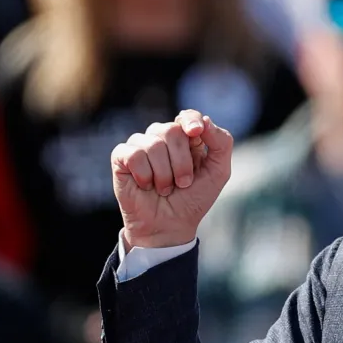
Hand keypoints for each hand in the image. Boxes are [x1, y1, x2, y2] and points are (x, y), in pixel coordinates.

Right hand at [111, 109, 232, 248]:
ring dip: (164, 174)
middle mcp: (162, 137)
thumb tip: (204, 120)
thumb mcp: (218, 172)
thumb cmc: (193, 198)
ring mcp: (141, 145)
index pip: (188, 116)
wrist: (169, 226)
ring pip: (153, 144)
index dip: (191, 120)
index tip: (195, 133)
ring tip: (165, 188)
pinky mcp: (121, 157)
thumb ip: (221, 143)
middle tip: (183, 183)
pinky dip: (145, 175)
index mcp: (186, 137)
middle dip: (182, 162)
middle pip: (172, 130)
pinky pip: (134, 155)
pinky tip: (146, 186)